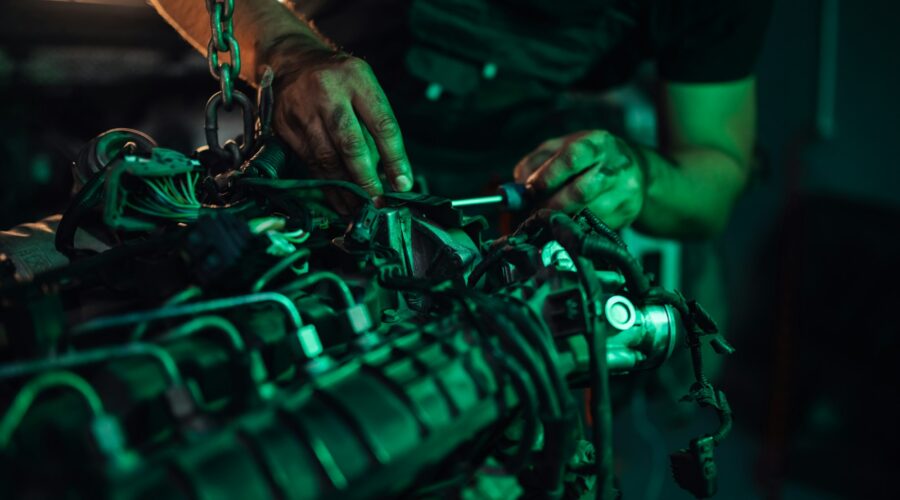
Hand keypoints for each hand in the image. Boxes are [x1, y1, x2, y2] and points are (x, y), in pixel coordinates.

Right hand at [266, 44, 412, 209]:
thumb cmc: (338, 80)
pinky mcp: (284, 126)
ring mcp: (302, 108)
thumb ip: (375, 126)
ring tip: (360, 207)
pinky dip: (326, 186)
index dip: (395, 158)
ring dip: (346, 189)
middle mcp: (327, 91)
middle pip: (351, 143)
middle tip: (378, 203)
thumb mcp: (363, 87)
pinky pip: (309, 163)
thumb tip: (389, 175)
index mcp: (356, 78)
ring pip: (327, 158)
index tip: (403, 184)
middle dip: (366, 179)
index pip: (382, 124)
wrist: (292, 61)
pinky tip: (339, 199)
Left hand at [513, 130, 644, 228]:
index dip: (548, 176)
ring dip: (562, 219)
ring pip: (587, 214)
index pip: (572, 158)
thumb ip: (535, 163)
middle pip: (580, 192)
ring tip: (549, 217)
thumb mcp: (562, 147)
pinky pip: (595, 226)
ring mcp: (625, 192)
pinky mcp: (628, 213)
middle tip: (536, 211)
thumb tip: (518, 188)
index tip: (530, 189)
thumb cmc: (590, 158)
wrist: (637, 169)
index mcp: (596, 144)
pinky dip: (577, 227)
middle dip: (552, 205)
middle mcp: (615, 166)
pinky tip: (570, 222)